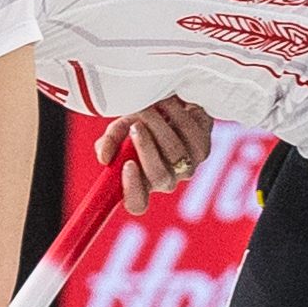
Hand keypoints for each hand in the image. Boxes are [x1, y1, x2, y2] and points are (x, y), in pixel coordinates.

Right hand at [93, 95, 214, 215]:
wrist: (170, 103)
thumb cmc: (141, 121)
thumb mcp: (119, 129)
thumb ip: (109, 142)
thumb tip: (104, 157)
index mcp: (142, 182)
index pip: (137, 204)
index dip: (133, 190)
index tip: (127, 164)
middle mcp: (167, 180)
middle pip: (160, 179)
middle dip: (145, 149)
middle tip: (136, 126)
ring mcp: (188, 167)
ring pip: (176, 155)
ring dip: (160, 126)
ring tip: (150, 107)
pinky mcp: (203, 148)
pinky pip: (191, 135)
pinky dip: (177, 115)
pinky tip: (168, 103)